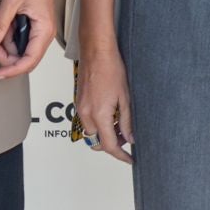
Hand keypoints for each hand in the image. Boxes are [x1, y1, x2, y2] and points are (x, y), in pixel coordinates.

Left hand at [0, 0, 57, 79]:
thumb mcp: (10, 1)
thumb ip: (0, 24)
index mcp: (44, 30)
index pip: (29, 61)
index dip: (12, 70)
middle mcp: (44, 34)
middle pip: (24, 58)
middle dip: (6, 56)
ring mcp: (39, 30)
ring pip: (20, 50)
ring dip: (5, 45)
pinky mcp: (33, 26)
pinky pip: (19, 39)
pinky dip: (8, 36)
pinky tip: (3, 25)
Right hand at [75, 42, 134, 163]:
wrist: (96, 51)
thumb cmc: (111, 68)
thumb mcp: (125, 98)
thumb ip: (127, 121)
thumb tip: (130, 138)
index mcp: (99, 115)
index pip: (109, 145)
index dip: (121, 155)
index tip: (129, 158)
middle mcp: (86, 114)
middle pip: (97, 142)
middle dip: (112, 144)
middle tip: (127, 137)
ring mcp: (80, 108)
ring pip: (91, 133)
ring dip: (104, 134)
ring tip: (120, 123)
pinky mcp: (79, 102)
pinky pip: (87, 121)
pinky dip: (98, 124)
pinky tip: (110, 114)